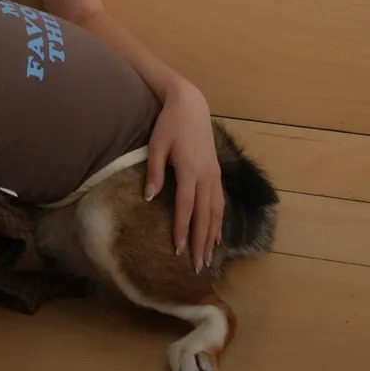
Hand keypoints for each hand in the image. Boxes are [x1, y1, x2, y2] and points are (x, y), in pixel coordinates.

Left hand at [144, 80, 223, 272]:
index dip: (181, 230)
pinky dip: (219, 221)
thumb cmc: (169, 124)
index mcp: (190, 171)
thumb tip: (149, 198)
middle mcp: (206, 176)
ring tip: (208, 257)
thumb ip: (154, 171)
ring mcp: (214, 175)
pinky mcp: (217, 172)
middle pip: (205, 216)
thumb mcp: (156, 144)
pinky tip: (217, 234)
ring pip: (216, 212)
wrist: (191, 105)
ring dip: (212, 236)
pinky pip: (220, 202)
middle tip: (197, 266)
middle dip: (200, 242)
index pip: (185, 207)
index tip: (177, 250)